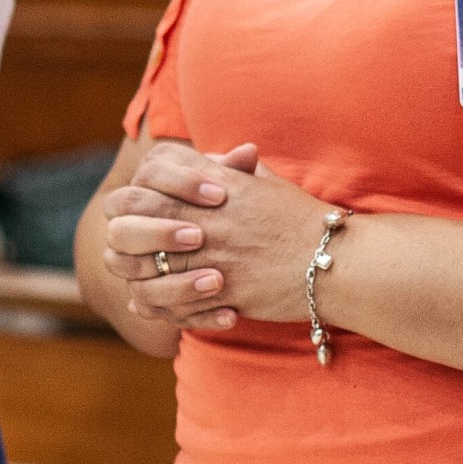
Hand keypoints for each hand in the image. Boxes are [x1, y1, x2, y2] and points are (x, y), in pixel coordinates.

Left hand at [100, 138, 332, 330]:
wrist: (339, 260)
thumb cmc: (304, 221)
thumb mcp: (266, 183)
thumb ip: (234, 170)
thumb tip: (223, 158)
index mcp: (214, 183)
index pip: (149, 172)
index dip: (139, 189)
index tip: (146, 204)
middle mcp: (204, 216)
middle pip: (130, 221)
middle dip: (123, 235)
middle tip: (130, 246)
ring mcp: (209, 255)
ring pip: (141, 267)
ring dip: (135, 274)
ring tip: (139, 278)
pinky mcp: (220, 291)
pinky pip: (169, 302)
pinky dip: (156, 305)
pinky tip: (153, 304)